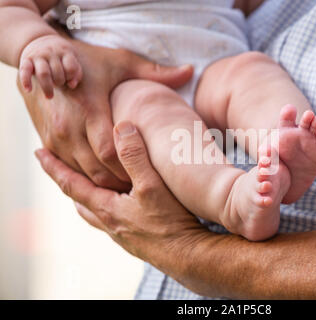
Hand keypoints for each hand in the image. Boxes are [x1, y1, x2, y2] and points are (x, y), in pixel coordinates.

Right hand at [19, 38, 193, 190]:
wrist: (42, 57)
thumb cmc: (89, 60)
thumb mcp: (121, 62)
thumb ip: (155, 73)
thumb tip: (190, 71)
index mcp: (89, 108)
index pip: (110, 152)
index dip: (129, 169)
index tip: (151, 177)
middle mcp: (68, 127)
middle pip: (97, 170)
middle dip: (120, 184)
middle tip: (145, 190)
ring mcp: (55, 137)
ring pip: (83, 175)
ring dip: (105, 186)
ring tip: (131, 189)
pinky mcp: (48, 142)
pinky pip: (70, 170)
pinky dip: (88, 178)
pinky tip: (109, 181)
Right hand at [20, 34, 82, 97]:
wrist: (39, 39)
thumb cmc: (60, 55)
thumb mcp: (71, 59)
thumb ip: (76, 72)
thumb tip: (72, 85)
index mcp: (64, 51)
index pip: (71, 68)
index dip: (71, 77)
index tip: (69, 79)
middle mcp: (51, 52)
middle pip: (57, 72)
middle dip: (59, 82)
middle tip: (58, 84)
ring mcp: (37, 55)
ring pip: (43, 73)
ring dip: (47, 87)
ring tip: (49, 96)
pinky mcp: (26, 60)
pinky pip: (25, 71)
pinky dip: (26, 81)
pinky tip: (29, 90)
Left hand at [35, 121, 203, 264]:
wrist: (186, 256)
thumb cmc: (169, 222)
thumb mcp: (152, 185)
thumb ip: (135, 157)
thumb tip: (121, 127)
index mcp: (107, 208)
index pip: (71, 184)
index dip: (54, 167)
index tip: (39, 153)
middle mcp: (109, 223)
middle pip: (79, 201)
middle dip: (68, 182)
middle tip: (61, 168)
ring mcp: (121, 233)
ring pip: (94, 214)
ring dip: (86, 198)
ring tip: (86, 187)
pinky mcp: (135, 239)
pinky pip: (111, 222)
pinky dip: (105, 209)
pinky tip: (119, 206)